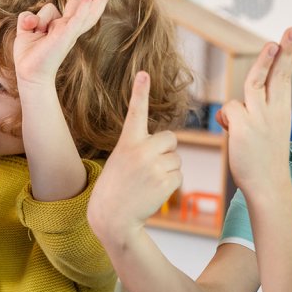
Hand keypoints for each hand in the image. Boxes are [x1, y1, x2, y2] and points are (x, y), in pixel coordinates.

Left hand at [11, 0, 115, 88]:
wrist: (29, 73)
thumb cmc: (30, 55)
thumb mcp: (25, 30)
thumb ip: (29, 18)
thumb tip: (32, 17)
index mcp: (61, 24)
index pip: (72, 3)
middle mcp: (67, 26)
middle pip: (80, 1)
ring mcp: (68, 31)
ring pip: (82, 10)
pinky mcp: (65, 36)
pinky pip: (76, 19)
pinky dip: (84, 7)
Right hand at [88, 71, 180, 241]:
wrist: (112, 217)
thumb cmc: (116, 187)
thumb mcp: (120, 159)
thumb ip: (141, 147)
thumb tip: (170, 144)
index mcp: (127, 142)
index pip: (135, 112)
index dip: (140, 92)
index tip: (143, 73)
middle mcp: (141, 150)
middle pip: (170, 138)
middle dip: (166, 150)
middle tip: (149, 166)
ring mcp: (154, 165)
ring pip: (176, 158)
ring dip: (167, 169)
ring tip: (147, 182)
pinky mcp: (166, 181)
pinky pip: (179, 175)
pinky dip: (170, 183)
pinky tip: (154, 191)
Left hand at [217, 28, 291, 195]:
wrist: (268, 186)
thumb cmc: (263, 162)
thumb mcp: (263, 134)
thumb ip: (247, 117)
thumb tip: (227, 112)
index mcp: (281, 113)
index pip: (285, 79)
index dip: (289, 57)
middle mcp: (273, 112)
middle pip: (277, 74)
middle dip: (284, 50)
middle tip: (291, 31)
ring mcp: (260, 118)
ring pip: (255, 82)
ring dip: (264, 62)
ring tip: (271, 44)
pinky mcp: (244, 126)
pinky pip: (230, 108)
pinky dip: (226, 117)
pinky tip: (229, 129)